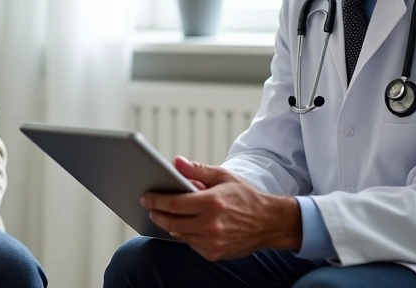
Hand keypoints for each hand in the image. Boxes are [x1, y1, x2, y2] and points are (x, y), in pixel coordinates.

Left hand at [140, 157, 301, 261]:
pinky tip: (182, 225)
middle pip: (172, 222)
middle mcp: (211, 225)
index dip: (156, 200)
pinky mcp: (214, 253)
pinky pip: (190, 244)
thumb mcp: (223, 177)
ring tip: (161, 215)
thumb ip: (197, 170)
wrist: (270, 222)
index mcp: (212, 203)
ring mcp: (213, 242)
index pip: (174, 203)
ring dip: (168, 225)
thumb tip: (176, 162)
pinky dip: (184, 235)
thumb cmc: (245, 197)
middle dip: (157, 214)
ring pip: (179, 234)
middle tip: (149, 207)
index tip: (146, 197)